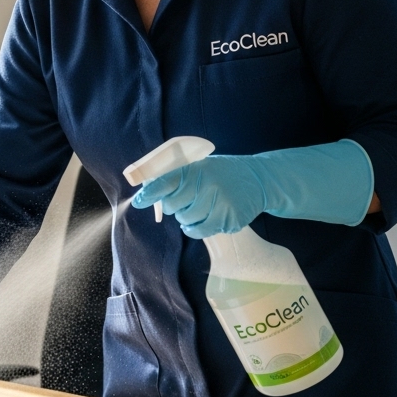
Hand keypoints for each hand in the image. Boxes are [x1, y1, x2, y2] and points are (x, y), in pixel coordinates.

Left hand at [131, 140, 374, 238]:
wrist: (258, 180)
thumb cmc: (222, 173)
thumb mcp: (201, 166)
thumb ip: (178, 176)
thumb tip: (148, 190)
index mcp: (196, 169)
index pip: (165, 182)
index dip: (149, 194)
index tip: (138, 202)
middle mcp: (207, 185)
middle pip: (173, 205)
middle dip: (173, 205)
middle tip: (184, 199)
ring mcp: (219, 203)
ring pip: (186, 219)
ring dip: (186, 216)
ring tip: (197, 207)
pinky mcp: (228, 220)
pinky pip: (200, 230)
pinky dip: (194, 228)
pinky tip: (199, 220)